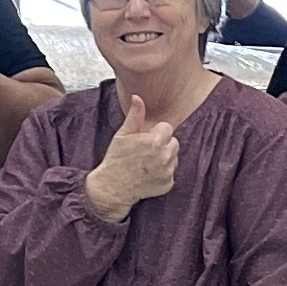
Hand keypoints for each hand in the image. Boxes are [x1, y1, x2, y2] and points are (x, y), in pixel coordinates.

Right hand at [84, 72, 181, 222]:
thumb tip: (137, 97)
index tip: (145, 138)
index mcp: (155, 141)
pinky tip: (149, 174)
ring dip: (165, 158)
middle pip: (173, 142)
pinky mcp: (168, 183)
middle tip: (146, 151)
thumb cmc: (116, 159)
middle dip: (163, 144)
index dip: (156, 132)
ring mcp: (168, 171)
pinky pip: (171, 172)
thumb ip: (135, 115)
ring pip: (174, 157)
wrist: (112, 187)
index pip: (167, 128)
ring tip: (147, 163)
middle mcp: (164, 156)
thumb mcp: (123, 135)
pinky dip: (163, 173)